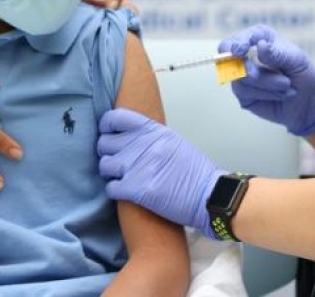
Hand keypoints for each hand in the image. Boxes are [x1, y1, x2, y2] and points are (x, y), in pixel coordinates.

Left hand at [98, 108, 223, 237]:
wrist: (210, 196)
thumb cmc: (194, 171)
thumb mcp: (173, 141)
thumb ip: (149, 136)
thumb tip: (127, 135)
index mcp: (152, 130)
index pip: (115, 118)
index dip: (106, 127)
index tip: (108, 134)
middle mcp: (142, 145)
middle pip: (104, 143)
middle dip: (107, 153)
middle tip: (115, 160)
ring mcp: (137, 167)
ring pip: (104, 165)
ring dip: (110, 173)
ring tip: (120, 177)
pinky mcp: (136, 190)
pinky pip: (110, 188)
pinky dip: (115, 191)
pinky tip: (124, 192)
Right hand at [218, 24, 314, 135]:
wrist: (309, 102)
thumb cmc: (303, 74)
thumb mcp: (296, 60)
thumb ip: (277, 53)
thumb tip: (260, 46)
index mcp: (258, 39)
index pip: (236, 39)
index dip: (234, 45)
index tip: (239, 52)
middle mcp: (246, 56)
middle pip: (231, 60)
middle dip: (249, 69)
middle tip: (258, 75)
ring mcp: (242, 76)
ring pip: (240, 79)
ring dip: (267, 85)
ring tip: (286, 86)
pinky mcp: (243, 94)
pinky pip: (244, 93)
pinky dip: (265, 94)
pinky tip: (279, 94)